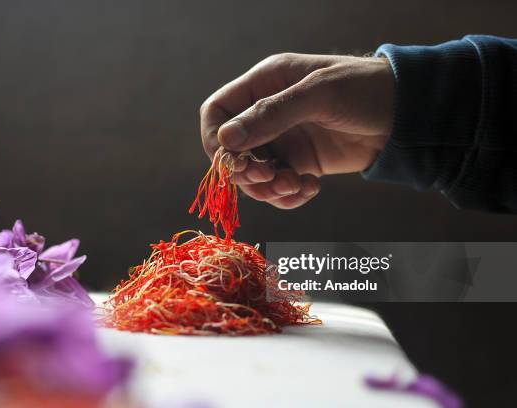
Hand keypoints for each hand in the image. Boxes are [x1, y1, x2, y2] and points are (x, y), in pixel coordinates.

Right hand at [200, 53, 393, 208]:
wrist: (407, 114)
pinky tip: (311, 188)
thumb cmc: (365, 89)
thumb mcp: (318, 94)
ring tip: (296, 185)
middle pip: (232, 152)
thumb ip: (271, 115)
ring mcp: (283, 142)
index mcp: (264, 85)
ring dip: (269, 189)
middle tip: (272, 178)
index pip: (217, 112)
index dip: (215, 139)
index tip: (232, 162)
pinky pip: (278, 189)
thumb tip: (226, 140)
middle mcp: (267, 115)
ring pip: (254, 176)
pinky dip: (288, 196)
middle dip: (247, 172)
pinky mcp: (300, 164)